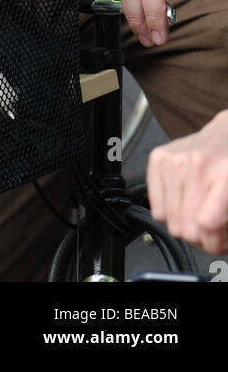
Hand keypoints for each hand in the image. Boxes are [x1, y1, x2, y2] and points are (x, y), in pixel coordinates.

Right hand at [147, 110, 227, 253]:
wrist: (224, 134)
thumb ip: (225, 223)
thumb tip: (210, 242)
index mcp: (224, 175)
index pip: (207, 223)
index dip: (213, 243)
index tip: (219, 242)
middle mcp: (197, 165)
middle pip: (188, 229)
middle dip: (201, 237)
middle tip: (209, 228)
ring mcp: (174, 160)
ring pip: (170, 222)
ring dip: (185, 225)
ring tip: (196, 213)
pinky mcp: (157, 159)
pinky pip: (156, 210)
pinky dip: (169, 213)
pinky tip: (181, 202)